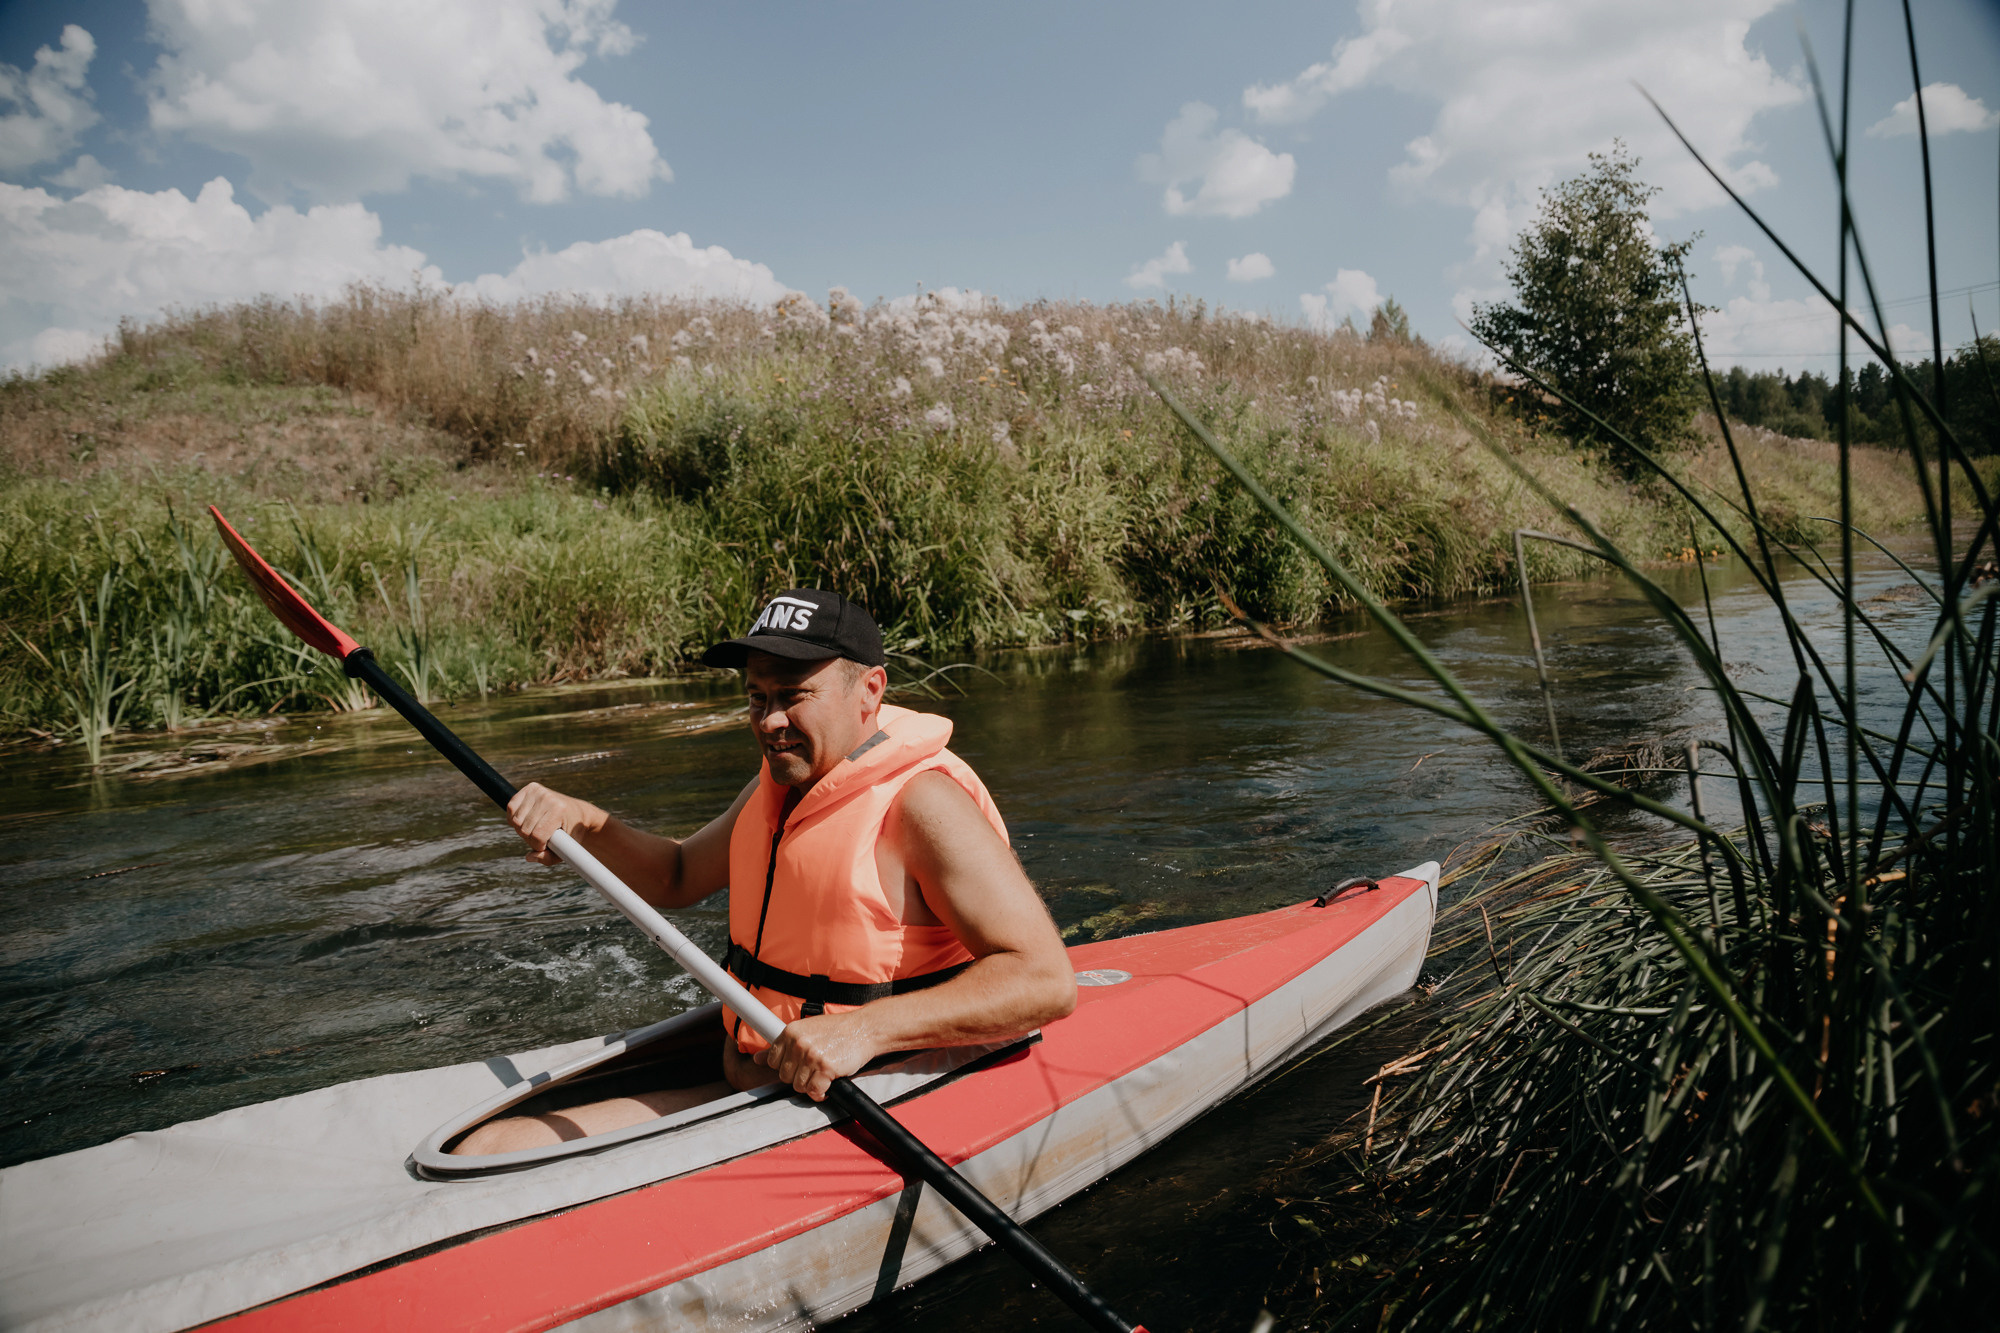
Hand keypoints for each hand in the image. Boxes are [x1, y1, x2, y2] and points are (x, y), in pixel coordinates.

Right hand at [506, 782, 603, 865]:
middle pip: (524, 829)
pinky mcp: (530, 788)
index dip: (539, 846)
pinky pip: (511, 808)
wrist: (579, 813)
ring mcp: (538, 791)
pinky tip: (526, 820)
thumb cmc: (572, 833)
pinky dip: (514, 818)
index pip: (537, 835)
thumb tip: (529, 857)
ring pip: (515, 820)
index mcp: (559, 809)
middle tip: (541, 837)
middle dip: (531, 839)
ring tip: (535, 829)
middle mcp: (548, 797)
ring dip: (522, 829)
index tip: (547, 845)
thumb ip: (548, 858)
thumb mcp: (566, 849)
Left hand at [755, 1012, 878, 1101]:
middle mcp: (799, 1043)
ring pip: (798, 1086)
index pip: (773, 1061)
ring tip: (822, 1074)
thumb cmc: (837, 1030)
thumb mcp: (807, 1030)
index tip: (799, 1063)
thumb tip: (757, 1059)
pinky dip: (821, 1093)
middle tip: (814, 1068)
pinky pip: (814, 1092)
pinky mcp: (826, 1068)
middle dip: (799, 1076)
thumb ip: (782, 1045)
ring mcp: (812, 1056)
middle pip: (785, 1077)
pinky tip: (828, 1085)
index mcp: (791, 1032)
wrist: (865, 1028)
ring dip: (811, 1085)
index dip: (787, 1066)